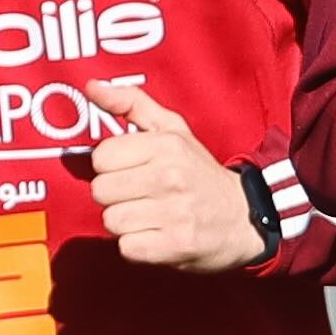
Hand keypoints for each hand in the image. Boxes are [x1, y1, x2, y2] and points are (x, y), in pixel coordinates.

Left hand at [77, 82, 262, 273]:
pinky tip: (155, 235)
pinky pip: (126, 248)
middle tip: (141, 195)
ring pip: (111, 220)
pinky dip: (136, 246)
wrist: (244, 217)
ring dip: (125, 222)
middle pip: (100, 191)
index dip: (111, 167)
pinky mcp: (175, 246)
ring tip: (149, 215)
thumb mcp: (173, 130)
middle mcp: (170, 177)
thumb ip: (131, 103)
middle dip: (115, 196)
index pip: (101, 157)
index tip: (132, 170)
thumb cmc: (199, 172)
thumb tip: (91, 86)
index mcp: (167, 146)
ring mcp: (174, 213)